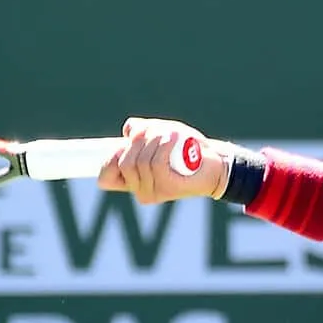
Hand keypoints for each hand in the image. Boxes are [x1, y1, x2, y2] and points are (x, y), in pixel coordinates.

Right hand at [97, 118, 229, 204]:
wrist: (217, 165)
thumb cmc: (189, 150)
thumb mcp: (161, 136)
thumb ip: (142, 133)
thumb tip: (129, 130)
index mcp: (133, 182)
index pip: (105, 179)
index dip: (109, 160)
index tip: (126, 144)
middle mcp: (140, 191)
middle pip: (123, 162)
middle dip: (138, 141)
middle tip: (157, 131)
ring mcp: (154, 192)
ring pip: (140, 161)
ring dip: (154, 139)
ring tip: (171, 133)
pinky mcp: (168, 188)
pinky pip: (156, 163)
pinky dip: (163, 145)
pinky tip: (173, 137)